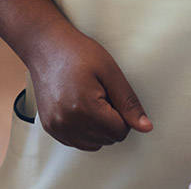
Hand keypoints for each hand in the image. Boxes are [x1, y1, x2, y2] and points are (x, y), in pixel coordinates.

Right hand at [27, 24, 152, 150]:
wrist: (45, 46)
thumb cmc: (77, 52)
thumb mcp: (110, 71)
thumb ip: (128, 102)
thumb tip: (145, 127)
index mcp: (84, 108)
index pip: (120, 131)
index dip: (122, 113)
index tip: (112, 94)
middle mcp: (66, 123)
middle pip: (107, 139)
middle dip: (110, 120)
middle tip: (99, 93)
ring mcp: (56, 127)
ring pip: (94, 144)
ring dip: (98, 127)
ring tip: (88, 99)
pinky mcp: (50, 128)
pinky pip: (77, 142)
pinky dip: (84, 129)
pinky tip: (78, 106)